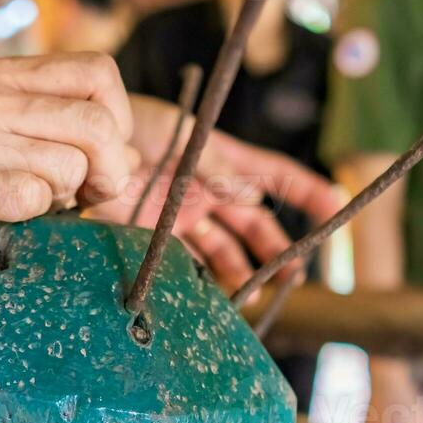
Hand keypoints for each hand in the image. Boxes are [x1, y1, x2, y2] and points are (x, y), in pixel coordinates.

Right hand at [0, 53, 133, 269]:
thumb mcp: (4, 140)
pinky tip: (5, 219)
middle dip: (109, 171)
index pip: (99, 73)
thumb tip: (131, 160)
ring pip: (68, 165)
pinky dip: (30, 216)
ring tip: (33, 207)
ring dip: (63, 198)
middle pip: (96, 123)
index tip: (103, 160)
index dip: (119, 122)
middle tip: (87, 198)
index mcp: (5, 76)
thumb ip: (63, 139)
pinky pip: (27, 197)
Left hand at [94, 95, 340, 293]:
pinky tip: (219, 296)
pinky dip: (206, 279)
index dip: (309, 193)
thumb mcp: (180, 134)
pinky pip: (191, 262)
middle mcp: (210, 191)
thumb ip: (215, 166)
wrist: (85, 146)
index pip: (277, 177)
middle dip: (278, 249)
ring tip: (259, 293)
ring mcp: (186, 215)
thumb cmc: (133, 126)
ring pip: (227, 249)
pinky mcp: (159, 235)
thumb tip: (254, 196)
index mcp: (224, 161)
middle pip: (256, 224)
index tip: (337, 209)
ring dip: (245, 271)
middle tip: (294, 275)